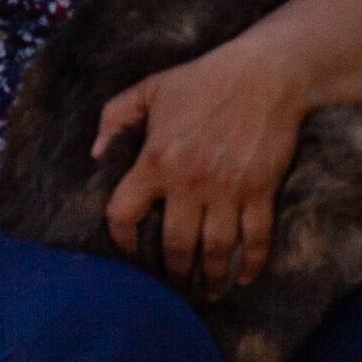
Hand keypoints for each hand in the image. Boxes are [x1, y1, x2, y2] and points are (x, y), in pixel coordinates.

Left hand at [98, 34, 312, 296]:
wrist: (266, 72)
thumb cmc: (205, 78)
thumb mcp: (150, 87)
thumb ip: (115, 117)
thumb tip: (96, 155)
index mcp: (156, 160)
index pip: (124, 214)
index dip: (122, 240)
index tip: (131, 251)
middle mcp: (189, 182)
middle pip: (174, 245)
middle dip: (172, 272)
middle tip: (174, 284)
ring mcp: (228, 190)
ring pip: (215, 251)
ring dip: (210, 277)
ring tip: (206, 290)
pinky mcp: (261, 191)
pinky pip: (256, 238)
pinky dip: (251, 264)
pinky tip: (244, 278)